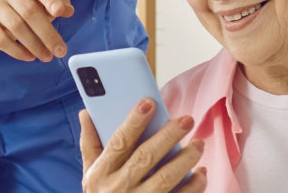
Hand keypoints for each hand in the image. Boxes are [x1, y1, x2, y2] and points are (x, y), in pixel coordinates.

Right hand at [0, 0, 74, 61]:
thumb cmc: (23, 7)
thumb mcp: (42, 1)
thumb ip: (58, 3)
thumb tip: (68, 9)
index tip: (60, 12)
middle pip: (30, 11)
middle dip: (48, 34)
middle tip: (60, 51)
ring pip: (17, 27)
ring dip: (35, 46)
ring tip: (47, 56)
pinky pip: (3, 40)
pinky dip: (19, 51)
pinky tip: (30, 56)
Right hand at [79, 100, 206, 192]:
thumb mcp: (89, 173)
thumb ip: (90, 143)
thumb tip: (86, 112)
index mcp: (101, 172)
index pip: (119, 142)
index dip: (133, 122)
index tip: (148, 103)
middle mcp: (118, 187)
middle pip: (146, 157)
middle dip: (168, 136)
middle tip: (187, 120)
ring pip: (166, 178)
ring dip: (186, 160)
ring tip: (199, 144)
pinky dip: (194, 185)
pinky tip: (201, 173)